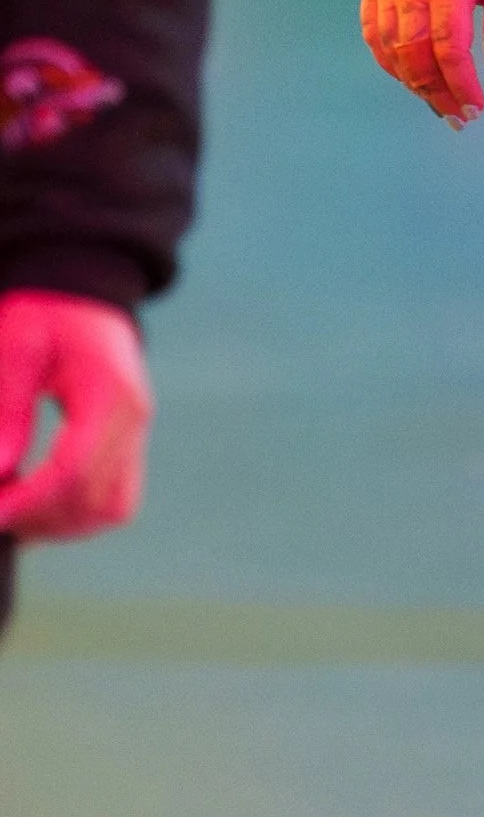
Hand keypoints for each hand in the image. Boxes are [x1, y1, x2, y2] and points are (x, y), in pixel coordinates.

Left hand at [0, 291, 151, 540]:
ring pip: (110, 508)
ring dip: (59, 523)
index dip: (27, 501)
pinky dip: (79, 513)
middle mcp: (134, 419)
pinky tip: (39, 502)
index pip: (73, 469)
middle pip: (93, 498)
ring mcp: (138, 433)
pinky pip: (116, 498)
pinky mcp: (131, 442)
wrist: (84, 293)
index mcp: (108, 393)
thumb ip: (8, 407)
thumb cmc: (45, 314)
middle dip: (38, 517)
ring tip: (14, 508)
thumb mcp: (16, 346)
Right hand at [359, 0, 483, 124]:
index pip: (450, 53)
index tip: (475, 109)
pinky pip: (372, 28)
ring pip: (389, 47)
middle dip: (437, 93)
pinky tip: (405, 74)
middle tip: (456, 117)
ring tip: (434, 100)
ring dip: (410, 80)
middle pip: (416, 56)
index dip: (462, 87)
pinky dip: (386, 57)